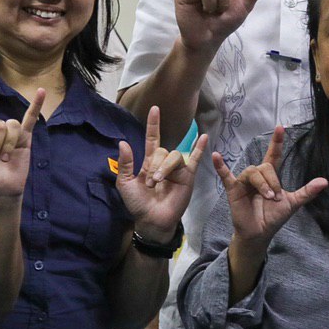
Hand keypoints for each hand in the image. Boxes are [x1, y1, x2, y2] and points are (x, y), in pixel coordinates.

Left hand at [116, 106, 206, 243]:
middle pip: (162, 150)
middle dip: (154, 165)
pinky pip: (195, 159)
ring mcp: (177, 169)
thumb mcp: (125, 183)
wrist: (151, 220)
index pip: (152, 138)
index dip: (153, 124)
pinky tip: (204, 137)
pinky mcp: (188, 176)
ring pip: (174, 156)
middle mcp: (164, 163)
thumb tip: (124, 142)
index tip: (154, 108)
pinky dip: (200, 148)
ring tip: (158, 182)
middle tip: (149, 183)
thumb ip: (126, 163)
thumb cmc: (137, 204)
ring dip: (165, 167)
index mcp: (148, 162)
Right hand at [212, 125, 327, 250]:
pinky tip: (216, 157)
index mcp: (271, 176)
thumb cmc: (274, 217)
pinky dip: (220, 166)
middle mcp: (257, 176)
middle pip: (264, 166)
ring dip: (261, 183)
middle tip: (275, 197)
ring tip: (267, 197)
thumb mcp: (293, 203)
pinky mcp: (233, 190)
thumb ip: (307, 191)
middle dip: (272, 181)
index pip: (273, 155)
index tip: (281, 128)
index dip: (277, 142)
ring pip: (252, 171)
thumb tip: (325, 181)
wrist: (260, 233)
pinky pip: (226, 175)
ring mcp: (244, 182)